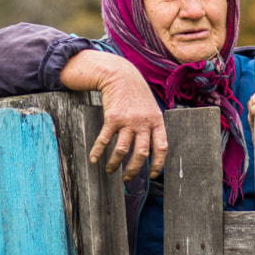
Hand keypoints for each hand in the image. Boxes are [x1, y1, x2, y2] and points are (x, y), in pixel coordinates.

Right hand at [60, 51, 167, 181]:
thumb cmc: (136, 93)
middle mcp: (143, 122)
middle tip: (127, 179)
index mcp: (156, 121)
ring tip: (110, 170)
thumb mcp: (151, 107)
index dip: (158, 164)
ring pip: (123, 150)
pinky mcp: (113, 118)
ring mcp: (128, 120)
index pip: (161, 147)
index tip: (152, 175)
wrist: (120, 75)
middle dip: (134, 170)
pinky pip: (105, 140)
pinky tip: (94, 158)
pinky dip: (98, 151)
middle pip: (141, 153)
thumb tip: (153, 147)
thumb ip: (153, 125)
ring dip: (115, 164)